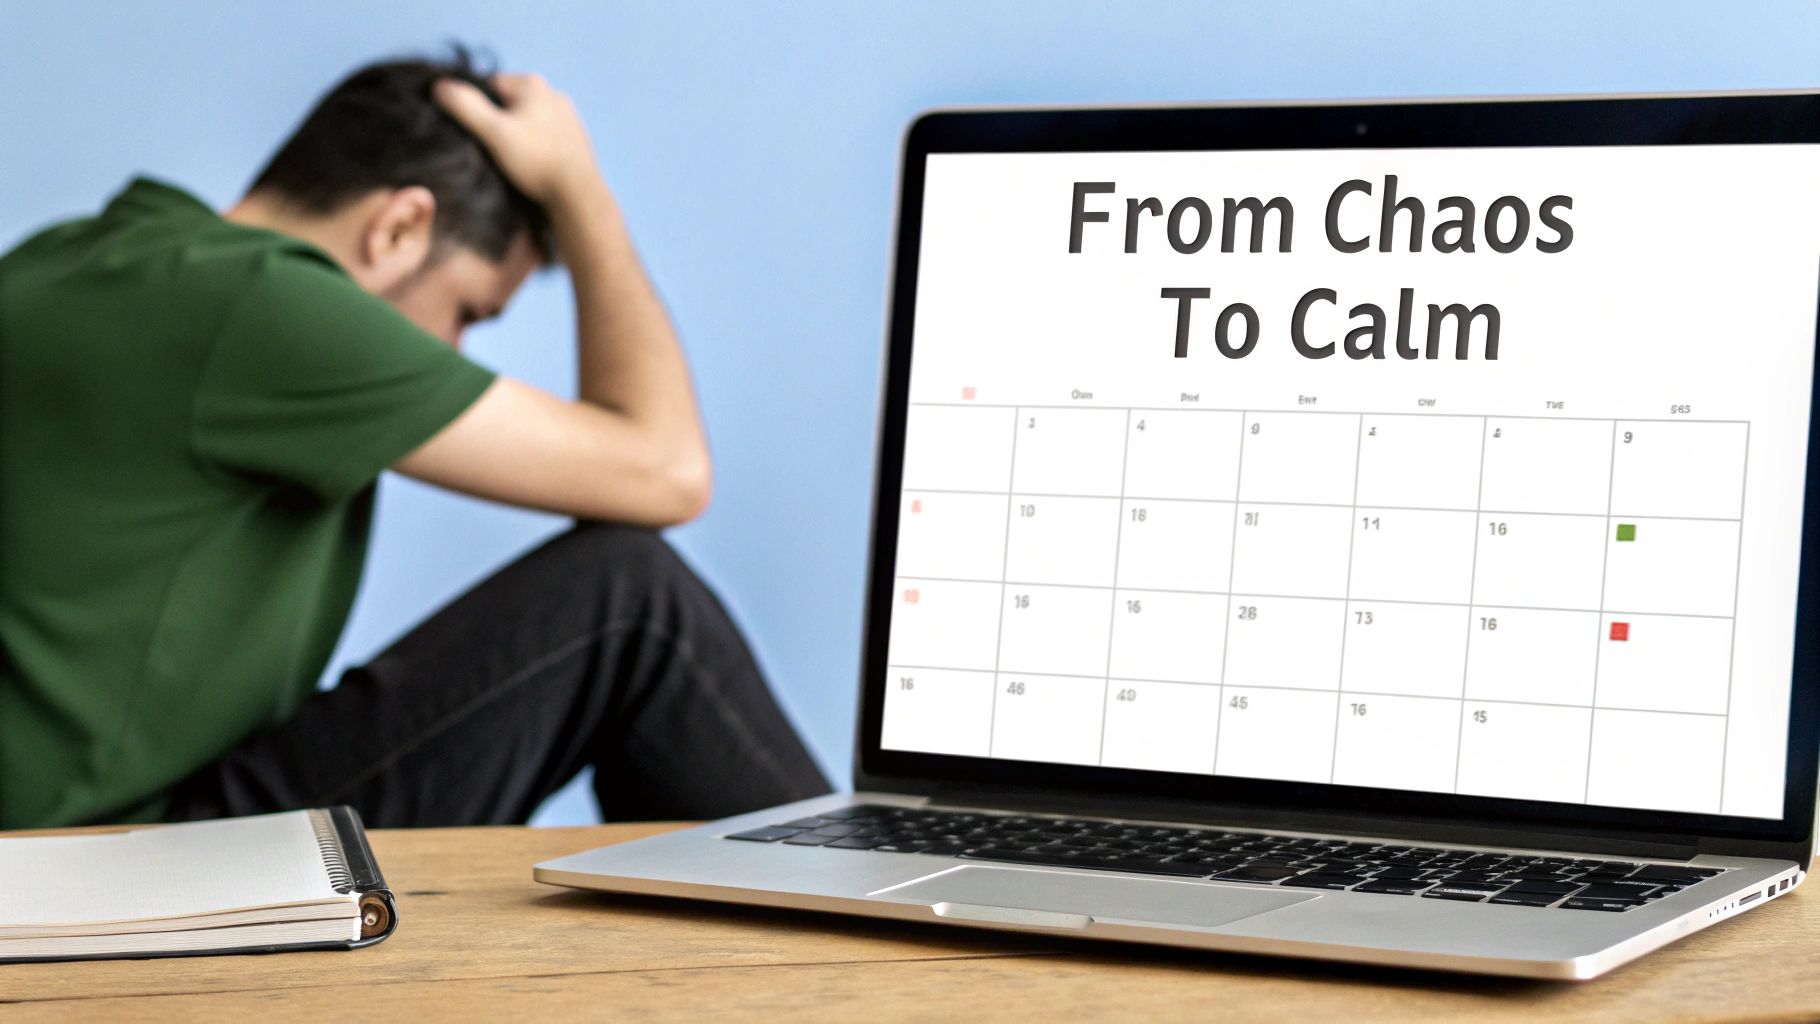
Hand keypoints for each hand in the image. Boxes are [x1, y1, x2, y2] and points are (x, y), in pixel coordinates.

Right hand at [433, 73, 602, 206]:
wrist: (578, 194)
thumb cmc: (536, 161)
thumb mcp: (494, 132)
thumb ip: (464, 106)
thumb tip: (440, 87)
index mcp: (532, 84)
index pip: (488, 86)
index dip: (475, 108)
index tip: (476, 133)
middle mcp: (553, 93)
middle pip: (507, 104)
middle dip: (496, 123)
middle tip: (493, 149)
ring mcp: (567, 116)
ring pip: (526, 121)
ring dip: (515, 136)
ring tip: (513, 160)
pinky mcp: (574, 138)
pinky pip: (543, 136)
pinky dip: (533, 147)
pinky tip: (531, 165)